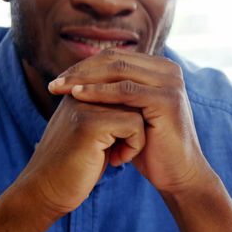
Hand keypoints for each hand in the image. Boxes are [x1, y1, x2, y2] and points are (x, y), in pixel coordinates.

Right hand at [14, 95, 144, 217]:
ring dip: (136, 137)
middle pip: (132, 94)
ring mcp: (83, 106)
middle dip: (136, 124)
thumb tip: (142, 104)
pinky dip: (134, 145)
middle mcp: (79, 92)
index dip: (131, 114)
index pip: (122, 84)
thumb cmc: (74, 168)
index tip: (120, 141)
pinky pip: (134, 124)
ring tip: (117, 155)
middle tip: (121, 149)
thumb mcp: (94, 135)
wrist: (45, 192)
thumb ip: (111, 115)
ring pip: (137, 108)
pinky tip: (116, 160)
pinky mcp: (90, 124)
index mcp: (79, 90)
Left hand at [48, 49, 214, 195]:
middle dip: (80, 70)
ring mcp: (171, 83)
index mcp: (160, 68)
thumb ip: (115, 94)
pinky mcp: (167, 99)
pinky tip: (78, 96)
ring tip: (60, 89)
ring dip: (85, 79)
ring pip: (118, 70)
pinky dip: (99, 91)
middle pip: (115, 59)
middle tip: (54, 84)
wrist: (177, 174)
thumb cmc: (151, 149)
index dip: (84, 66)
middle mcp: (168, 70)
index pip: (115, 57)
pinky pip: (125, 90)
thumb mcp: (131, 114)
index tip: (58, 80)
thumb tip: (79, 77)